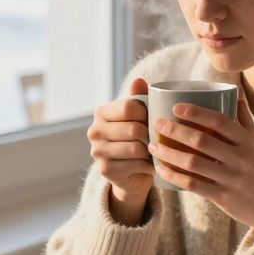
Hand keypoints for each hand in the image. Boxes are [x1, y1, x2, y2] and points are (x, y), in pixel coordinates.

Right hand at [87, 78, 152, 221]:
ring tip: (157, 150)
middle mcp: (94, 131)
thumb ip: (139, 97)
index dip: (147, 113)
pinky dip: (149, 165)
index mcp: (101, 113)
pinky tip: (152, 164)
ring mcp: (97, 152)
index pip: (128, 107)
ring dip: (151, 150)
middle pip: (133, 128)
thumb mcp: (139, 115)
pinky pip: (136, 164)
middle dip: (151, 134)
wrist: (131, 173)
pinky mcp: (105, 169)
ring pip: (136, 148)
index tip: (153, 119)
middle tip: (159, 139)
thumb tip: (138, 80)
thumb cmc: (137, 138)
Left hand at [148, 98, 253, 233]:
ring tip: (153, 147)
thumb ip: (244, 120)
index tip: (176, 107)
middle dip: (175, 130)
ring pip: (193, 163)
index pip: (220, 121)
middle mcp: (239, 158)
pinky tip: (161, 169)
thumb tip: (235, 93)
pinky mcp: (222, 197)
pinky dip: (174, 176)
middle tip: (157, 124)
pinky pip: (193, 185)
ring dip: (169, 153)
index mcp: (247, 141)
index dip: (197, 112)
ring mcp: (231, 179)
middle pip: (201, 140)